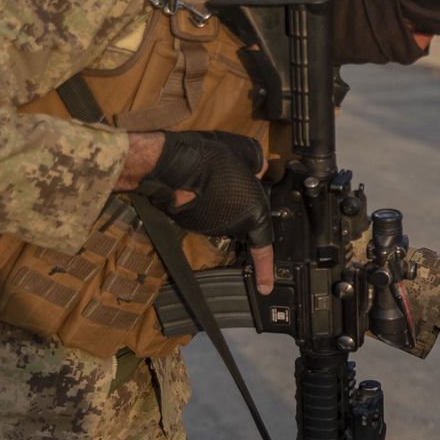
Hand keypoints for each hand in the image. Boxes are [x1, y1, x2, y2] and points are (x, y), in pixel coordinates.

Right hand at [134, 130, 275, 293]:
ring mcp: (209, 228)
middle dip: (238, 208)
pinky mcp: (190, 224)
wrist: (172, 166)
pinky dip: (204, 204)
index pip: (264, 248)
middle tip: (231, 182)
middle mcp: (232, 227)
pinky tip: (198, 186)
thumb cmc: (212, 158)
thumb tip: (261, 167)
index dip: (266, 269)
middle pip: (241, 224)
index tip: (266, 286)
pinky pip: (204, 216)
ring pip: (221, 218)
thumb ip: (258, 163)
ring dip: (220, 204)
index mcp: (254, 215)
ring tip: (213, 179)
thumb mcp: (245, 152)